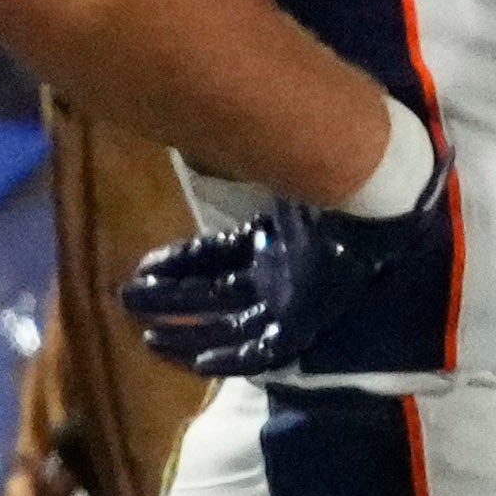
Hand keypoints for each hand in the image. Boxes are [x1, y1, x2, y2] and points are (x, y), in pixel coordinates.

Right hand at [120, 176, 460, 382]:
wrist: (369, 196)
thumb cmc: (324, 177)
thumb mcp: (269, 170)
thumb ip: (236, 162)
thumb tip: (198, 131)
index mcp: (271, 239)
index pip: (215, 257)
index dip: (179, 264)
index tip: (143, 268)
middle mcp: (277, 272)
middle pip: (214, 293)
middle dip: (170, 299)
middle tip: (126, 298)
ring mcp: (290, 298)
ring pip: (228, 324)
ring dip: (187, 330)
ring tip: (147, 334)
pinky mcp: (305, 322)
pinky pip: (265, 350)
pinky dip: (232, 358)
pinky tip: (200, 363)